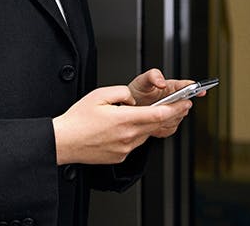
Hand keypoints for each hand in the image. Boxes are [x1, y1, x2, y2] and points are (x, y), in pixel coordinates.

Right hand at [52, 85, 191, 164]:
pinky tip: (123, 127)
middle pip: (156, 126)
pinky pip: (134, 143)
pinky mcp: (120, 156)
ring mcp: (125, 148)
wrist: (64, 142)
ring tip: (144, 115)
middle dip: (170, 115)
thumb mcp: (99, 95)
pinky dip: (135, 134)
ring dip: (149, 125)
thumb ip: (122, 92)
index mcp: (124, 119)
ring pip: (145, 134)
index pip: (158, 115)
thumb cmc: (78, 120)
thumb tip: (132, 99)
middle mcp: (128, 136)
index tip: (184, 103)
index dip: (175, 109)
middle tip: (179, 107)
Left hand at [127, 68, 201, 137]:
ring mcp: (172, 112)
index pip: (187, 86)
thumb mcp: (142, 80)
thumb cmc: (136, 91)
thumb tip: (163, 82)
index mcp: (172, 87)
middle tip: (165, 106)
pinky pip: (171, 128)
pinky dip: (163, 127)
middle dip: (176, 107)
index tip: (201, 90)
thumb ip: (153, 76)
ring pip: (179, 118)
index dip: (196, 88)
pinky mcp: (168, 124)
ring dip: (168, 117)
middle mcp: (175, 100)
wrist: (128, 107)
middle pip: (185, 105)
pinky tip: (154, 121)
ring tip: (155, 113)